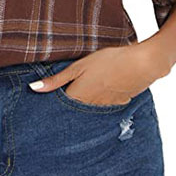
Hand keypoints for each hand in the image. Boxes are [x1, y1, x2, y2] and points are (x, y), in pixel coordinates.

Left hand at [28, 43, 172, 104]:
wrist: (142, 64)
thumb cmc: (109, 61)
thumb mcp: (79, 66)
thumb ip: (56, 80)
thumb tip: (33, 88)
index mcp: (78, 97)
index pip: (59, 109)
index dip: (51, 108)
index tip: (42, 110)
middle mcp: (90, 107)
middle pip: (73, 114)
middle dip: (66, 113)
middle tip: (57, 112)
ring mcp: (105, 108)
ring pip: (88, 113)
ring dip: (82, 110)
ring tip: (79, 104)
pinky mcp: (118, 105)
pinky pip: (103, 110)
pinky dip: (98, 106)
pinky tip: (100, 97)